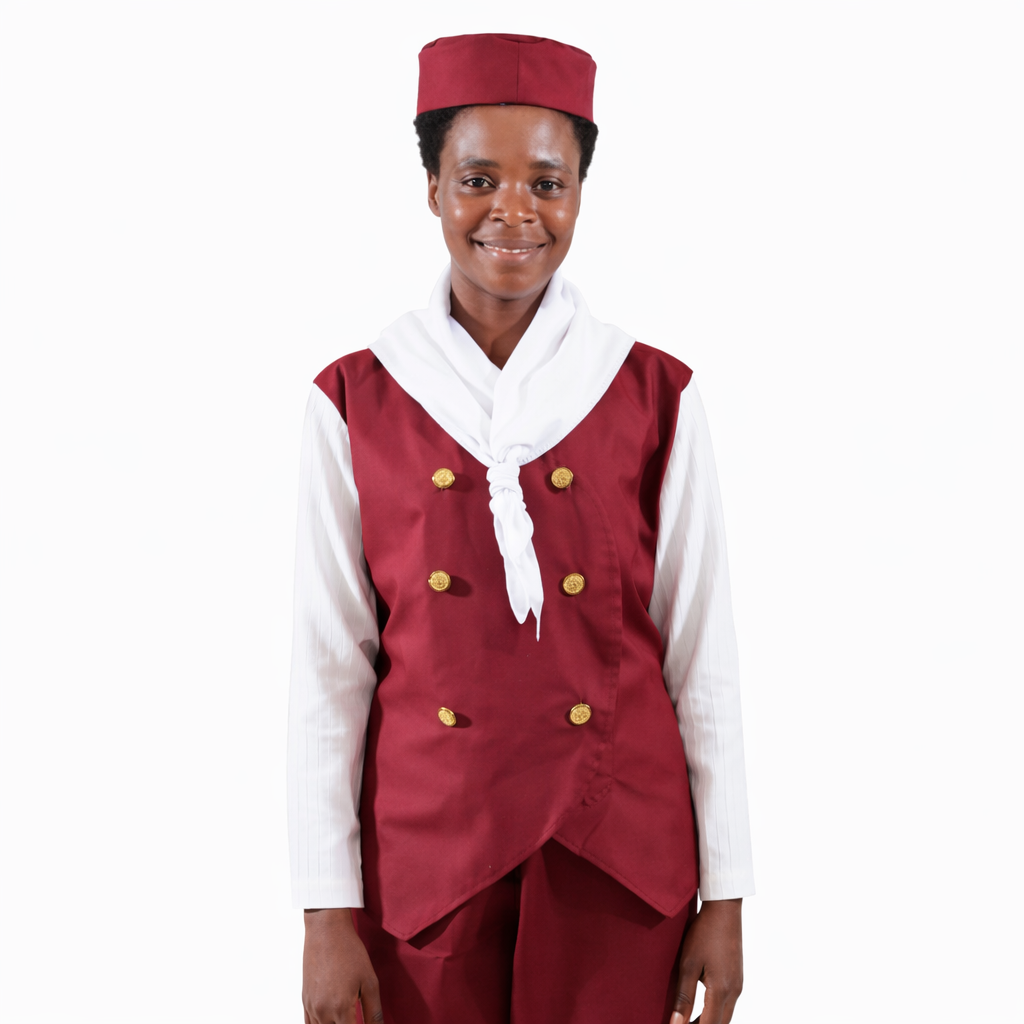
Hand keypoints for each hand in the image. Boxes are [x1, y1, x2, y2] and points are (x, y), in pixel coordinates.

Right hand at [303, 909, 382, 1023]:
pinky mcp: (305, 1000)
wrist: (326, 930)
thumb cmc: (350, 952)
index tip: (364, 1023)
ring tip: (347, 1017)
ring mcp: (311, 1007)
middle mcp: (322, 1012)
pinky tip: (332, 1021)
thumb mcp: (370, 981)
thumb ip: (374, 1013)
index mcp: (340, 1009)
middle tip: (355, 1018)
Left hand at [670, 898, 742, 1023]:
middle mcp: (734, 992)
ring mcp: (738, 985)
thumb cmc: (704, 933)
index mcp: (721, 990)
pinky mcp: (738, 978)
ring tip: (687, 1021)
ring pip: (725, 1016)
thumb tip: (676, 1022)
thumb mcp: (688, 964)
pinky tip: (700, 1008)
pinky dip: (714, 1012)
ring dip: (708, 1021)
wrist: (724, 909)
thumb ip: (683, 996)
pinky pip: (728, 1004)